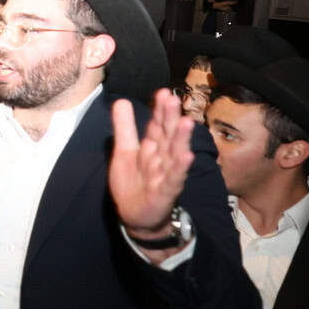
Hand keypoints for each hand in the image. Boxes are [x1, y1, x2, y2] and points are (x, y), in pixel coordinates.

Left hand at [109, 88, 194, 264]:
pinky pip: (174, 179)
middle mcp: (162, 158)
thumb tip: (122, 100)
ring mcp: (166, 175)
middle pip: (167, 136)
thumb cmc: (134, 182)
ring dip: (180, 139)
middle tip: (173, 99)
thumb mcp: (124, 152)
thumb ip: (124, 128)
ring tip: (186, 122)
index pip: (157, 126)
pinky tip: (186, 156)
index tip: (162, 92)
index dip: (159, 110)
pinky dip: (180, 168)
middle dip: (170, 119)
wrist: (136, 216)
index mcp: (152, 147)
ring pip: (174, 155)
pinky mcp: (166, 192)